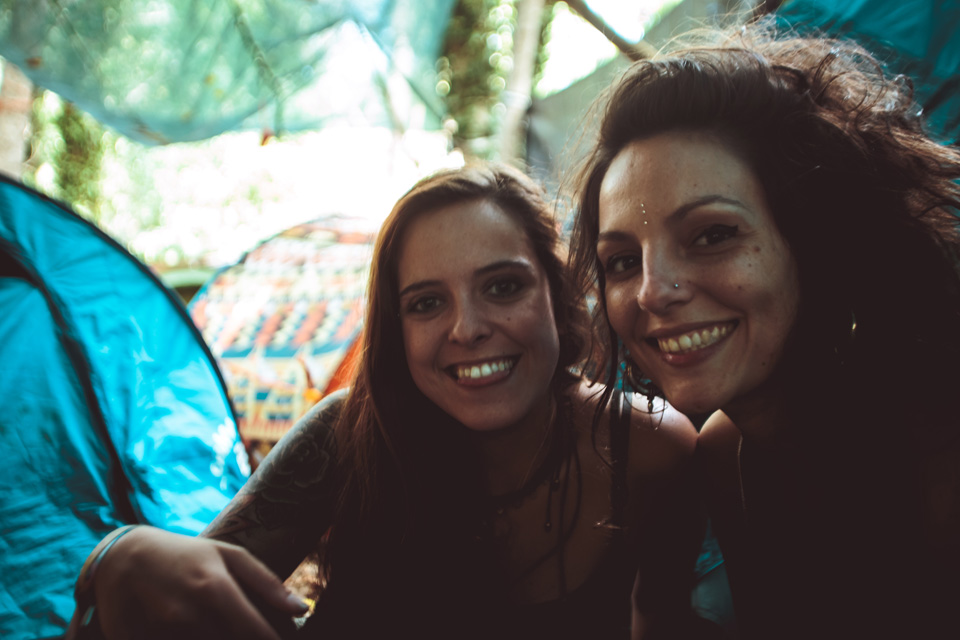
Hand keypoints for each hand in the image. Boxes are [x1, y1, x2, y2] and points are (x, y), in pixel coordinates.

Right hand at [92, 526, 308, 639]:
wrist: (121, 557)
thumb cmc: (186, 555)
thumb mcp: (228, 556)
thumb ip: (267, 583)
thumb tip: (302, 610)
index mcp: (215, 588)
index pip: (255, 633)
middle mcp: (188, 613)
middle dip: (242, 637)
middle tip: (233, 621)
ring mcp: (161, 632)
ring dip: (213, 634)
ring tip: (209, 617)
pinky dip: (188, 637)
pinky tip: (189, 626)